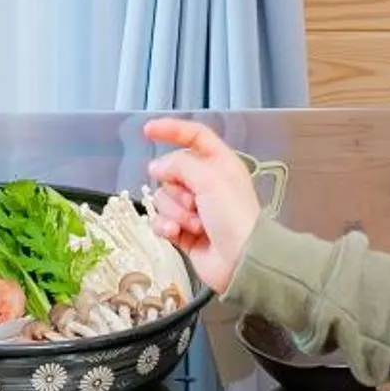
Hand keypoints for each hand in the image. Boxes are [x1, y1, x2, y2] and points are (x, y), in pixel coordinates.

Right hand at [142, 117, 262, 292]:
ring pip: (163, 198)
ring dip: (175, 211)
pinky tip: (175, 233)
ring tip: (195, 223)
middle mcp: (206, 183)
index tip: (148, 130)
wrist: (241, 260)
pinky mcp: (183, 231)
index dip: (171, 130)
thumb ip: (180, 164)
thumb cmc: (236, 218)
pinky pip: (160, 220)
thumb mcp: (210, 178)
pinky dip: (165, 226)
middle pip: (171, 172)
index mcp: (219, 164)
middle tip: (194, 201)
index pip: (194, 137)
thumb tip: (158, 166)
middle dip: (176, 188)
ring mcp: (194, 208)